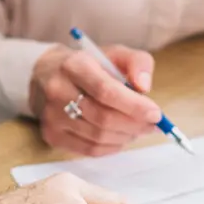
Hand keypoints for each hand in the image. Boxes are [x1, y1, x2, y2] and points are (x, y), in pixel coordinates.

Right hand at [30, 44, 161, 156]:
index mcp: (75, 65)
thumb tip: (144, 87)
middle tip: (153, 124)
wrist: (47, 74)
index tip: (155, 113)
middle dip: (134, 124)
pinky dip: (112, 147)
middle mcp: (58, 90)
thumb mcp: (116, 53)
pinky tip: (121, 136)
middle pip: (103, 117)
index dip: (134, 106)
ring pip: (98, 136)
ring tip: (138, 128)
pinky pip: (89, 150)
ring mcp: (52, 116)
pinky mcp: (52, 134)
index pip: (106, 91)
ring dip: (126, 136)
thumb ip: (138, 63)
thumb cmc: (89, 65)